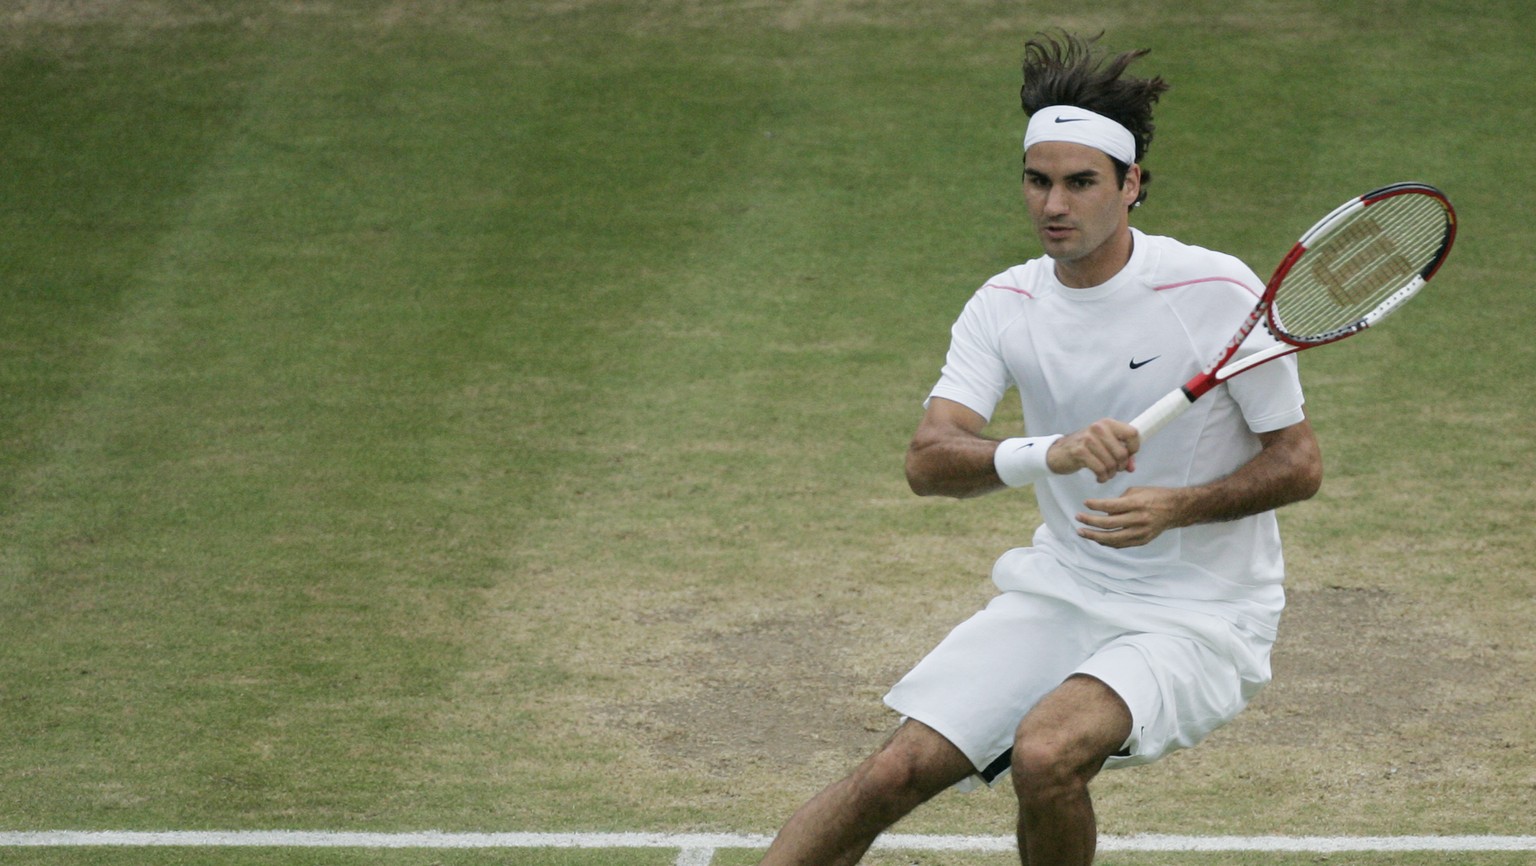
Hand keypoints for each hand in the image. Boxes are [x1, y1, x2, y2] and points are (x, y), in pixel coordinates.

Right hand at [1047, 419, 1139, 482]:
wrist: (1059, 452)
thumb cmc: (1085, 448)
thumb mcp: (1104, 445)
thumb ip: (1121, 453)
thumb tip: (1131, 467)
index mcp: (1107, 423)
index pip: (1132, 433)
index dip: (1134, 448)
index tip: (1128, 456)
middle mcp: (1098, 428)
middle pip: (1122, 453)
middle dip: (1120, 466)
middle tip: (1115, 470)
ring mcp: (1088, 439)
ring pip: (1111, 463)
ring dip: (1110, 473)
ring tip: (1106, 474)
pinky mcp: (1080, 452)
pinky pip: (1100, 469)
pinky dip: (1102, 477)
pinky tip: (1099, 477)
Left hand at [1076, 486, 1190, 548]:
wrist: (1175, 509)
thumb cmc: (1155, 496)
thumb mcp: (1137, 491)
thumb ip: (1119, 500)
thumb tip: (1104, 511)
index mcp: (1137, 504)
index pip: (1111, 506)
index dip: (1096, 506)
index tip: (1085, 503)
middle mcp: (1139, 520)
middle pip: (1109, 524)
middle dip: (1090, 521)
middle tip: (1078, 518)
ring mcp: (1141, 533)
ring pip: (1113, 538)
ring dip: (1094, 536)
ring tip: (1082, 532)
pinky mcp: (1142, 541)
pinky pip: (1121, 544)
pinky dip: (1107, 542)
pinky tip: (1097, 538)